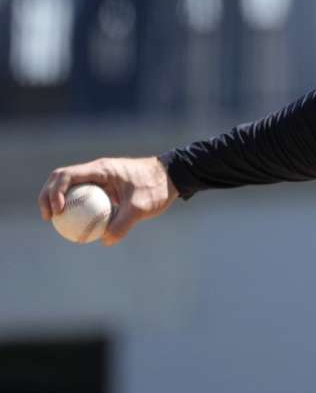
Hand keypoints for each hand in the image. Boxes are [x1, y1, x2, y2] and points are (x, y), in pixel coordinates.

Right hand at [38, 156, 179, 245]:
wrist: (173, 177)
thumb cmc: (157, 187)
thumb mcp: (142, 207)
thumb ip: (123, 223)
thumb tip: (105, 241)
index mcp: (101, 169)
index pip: (67, 175)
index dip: (54, 192)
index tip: (56, 211)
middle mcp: (97, 171)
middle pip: (61, 179)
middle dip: (48, 196)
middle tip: (48, 217)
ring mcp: (100, 178)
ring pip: (71, 187)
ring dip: (59, 201)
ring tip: (56, 222)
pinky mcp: (106, 187)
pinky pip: (85, 196)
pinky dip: (76, 207)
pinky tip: (77, 225)